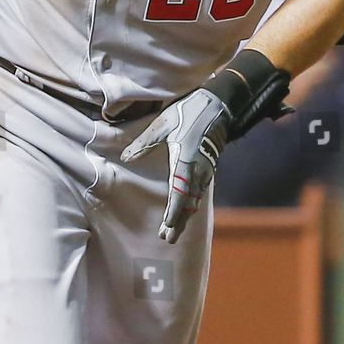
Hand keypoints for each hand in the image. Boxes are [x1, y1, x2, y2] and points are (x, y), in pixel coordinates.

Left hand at [121, 88, 229, 244]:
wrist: (217, 105)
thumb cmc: (187, 112)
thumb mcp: (162, 124)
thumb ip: (144, 143)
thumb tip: (126, 157)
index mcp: (186, 161)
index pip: (179, 193)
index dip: (173, 212)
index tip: (166, 227)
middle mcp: (198, 170)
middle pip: (189, 203)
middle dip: (178, 222)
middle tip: (168, 239)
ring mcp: (206, 170)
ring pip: (195, 200)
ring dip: (185, 216)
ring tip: (173, 230)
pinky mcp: (208, 168)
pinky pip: (199, 193)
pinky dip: (191, 205)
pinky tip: (185, 212)